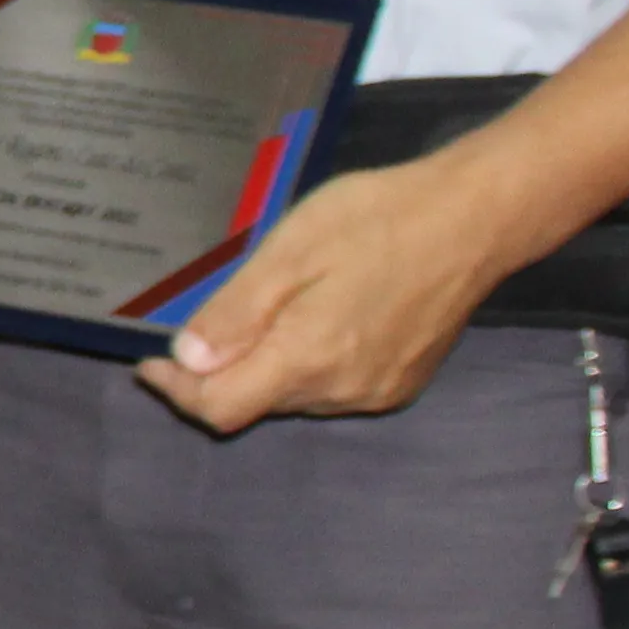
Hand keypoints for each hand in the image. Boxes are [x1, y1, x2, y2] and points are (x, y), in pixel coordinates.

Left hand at [139, 155, 532, 434]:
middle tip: (198, 328)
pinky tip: (309, 321)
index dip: (178, 391)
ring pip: (294, 397)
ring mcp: (378, 391)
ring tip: (258, 315)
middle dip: (218, 375)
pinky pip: (333, 389)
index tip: (153, 360)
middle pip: (256, 404)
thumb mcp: (291, 251)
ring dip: (263, 369)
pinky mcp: (402, 381)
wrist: (475, 218)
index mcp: (308, 360)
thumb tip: (187, 362)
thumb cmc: (377, 220)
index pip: (220, 409)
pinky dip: (305, 366)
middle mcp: (342, 391)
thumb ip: (237, 313)